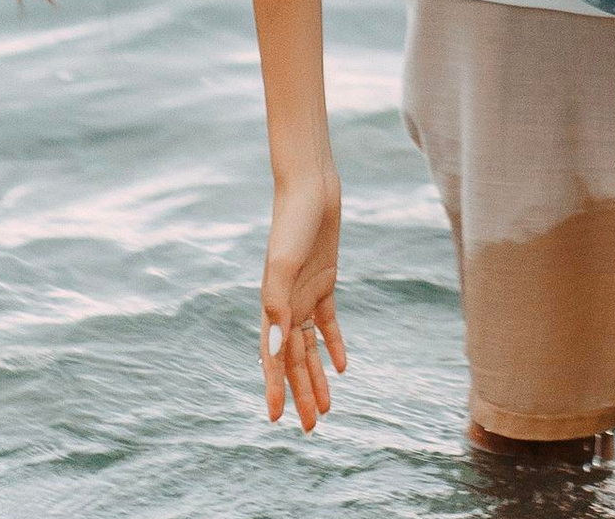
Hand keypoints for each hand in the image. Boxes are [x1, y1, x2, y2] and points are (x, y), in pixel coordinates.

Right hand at [260, 173, 347, 430]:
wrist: (312, 186)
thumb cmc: (293, 221)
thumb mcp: (284, 263)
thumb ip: (278, 305)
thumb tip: (275, 350)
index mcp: (273, 305)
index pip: (273, 357)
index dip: (274, 388)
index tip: (274, 420)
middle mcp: (287, 305)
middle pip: (294, 359)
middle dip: (302, 393)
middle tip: (312, 428)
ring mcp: (306, 293)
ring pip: (311, 346)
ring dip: (318, 376)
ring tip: (327, 408)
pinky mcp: (325, 280)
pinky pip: (328, 321)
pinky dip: (333, 344)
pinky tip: (341, 368)